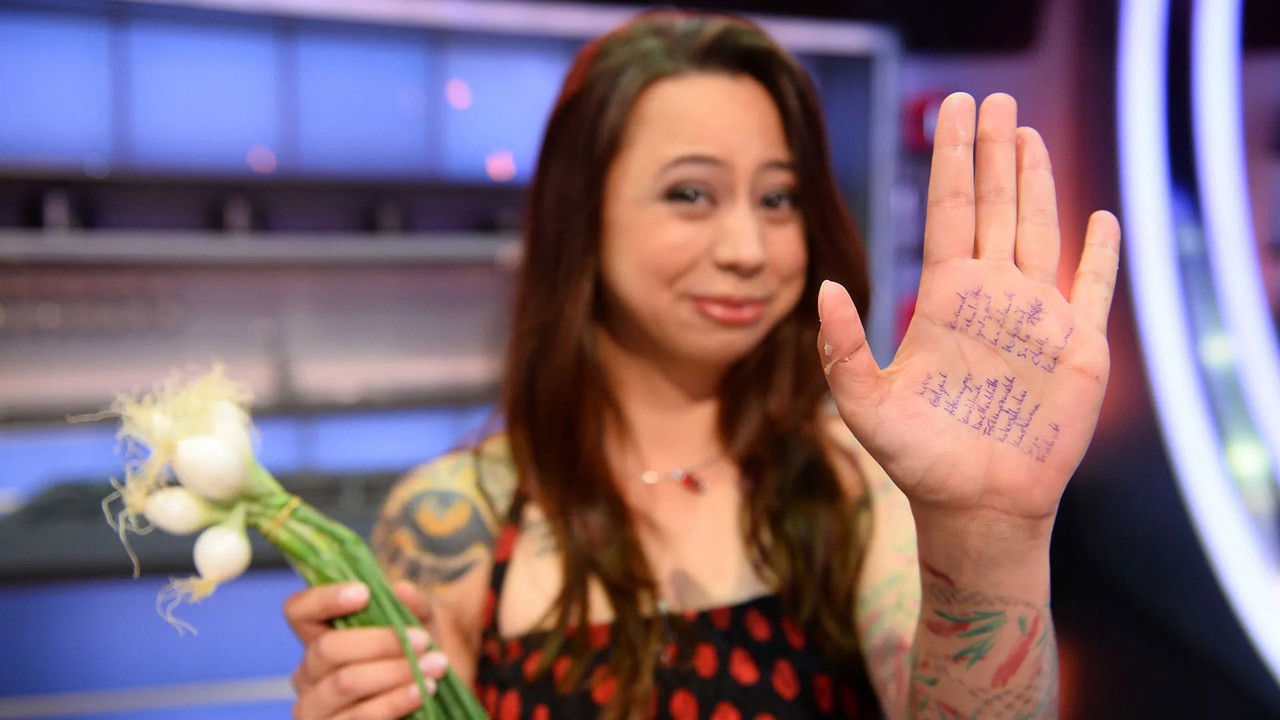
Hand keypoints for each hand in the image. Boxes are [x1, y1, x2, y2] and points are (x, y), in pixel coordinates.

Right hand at [285, 581, 448, 719]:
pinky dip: (394, 702)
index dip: (324, 598)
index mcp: (319, 637)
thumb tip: (401, 589)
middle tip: (423, 640)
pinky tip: (421, 692)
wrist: (428, 701)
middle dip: (380, 642)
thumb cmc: (415, 658)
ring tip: (434, 666)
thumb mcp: (420, 627)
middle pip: (328, 648)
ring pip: (345, 682)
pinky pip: (359, 716)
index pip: (299, 610)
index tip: (364, 593)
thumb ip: (413, 606)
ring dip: (395, 672)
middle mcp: (308, 672)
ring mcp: (315, 708)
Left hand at [818, 92, 1119, 528]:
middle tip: (991, 97)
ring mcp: (1036, 317)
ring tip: (1027, 133)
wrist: (976, 506)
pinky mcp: (1078, 347)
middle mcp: (991, 296)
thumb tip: (823, 286)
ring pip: (1038, 230)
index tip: (951, 112)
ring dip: (1037, 182)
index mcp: (945, 299)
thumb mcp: (865, 403)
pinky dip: (1100, 254)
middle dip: (992, 152)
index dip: (950, 160)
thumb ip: (842, 347)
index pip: (949, 210)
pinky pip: (1094, 288)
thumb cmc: (918, 460)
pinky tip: (1100, 218)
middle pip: (993, 205)